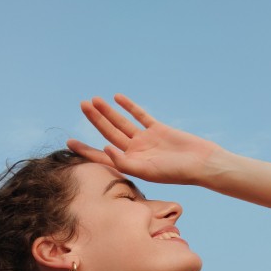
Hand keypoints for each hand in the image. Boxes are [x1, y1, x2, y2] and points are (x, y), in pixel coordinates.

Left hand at [66, 94, 223, 185]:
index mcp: (130, 165)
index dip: (86, 150)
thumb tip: (103, 147)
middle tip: (82, 105)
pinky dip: (129, 107)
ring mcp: (146, 140)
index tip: (69, 141)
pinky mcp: (157, 129)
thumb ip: (124, 161)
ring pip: (122, 123)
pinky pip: (140, 116)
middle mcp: (135, 152)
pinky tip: (117, 98)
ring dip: (108, 112)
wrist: (202, 164)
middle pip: (109, 133)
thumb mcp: (147, 171)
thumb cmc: (176, 172)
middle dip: (95, 120)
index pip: (102, 156)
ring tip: (94, 100)